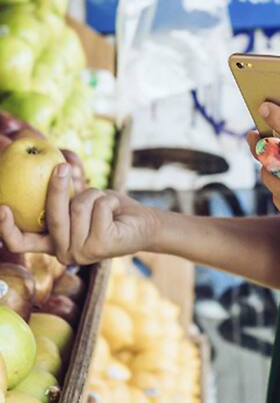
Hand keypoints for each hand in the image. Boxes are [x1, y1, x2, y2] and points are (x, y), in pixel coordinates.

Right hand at [0, 164, 157, 264]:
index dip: (7, 228)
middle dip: (57, 187)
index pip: (21, 242)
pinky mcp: (101, 246)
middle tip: (62, 166)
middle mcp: (64, 253)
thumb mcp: (84, 194)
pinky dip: (109, 200)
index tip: (2, 207)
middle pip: (52, 216)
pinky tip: (116, 211)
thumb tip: (61, 150)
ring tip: (106, 203)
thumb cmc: (109, 210)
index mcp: (53, 243)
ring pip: (78, 208)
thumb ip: (69, 181)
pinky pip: (98, 208)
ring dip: (95, 195)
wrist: (142, 223)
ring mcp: (82, 253)